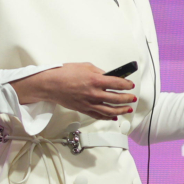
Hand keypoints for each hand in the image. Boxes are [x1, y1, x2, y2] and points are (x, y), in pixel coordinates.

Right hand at [11, 63, 135, 121]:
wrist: (50, 84)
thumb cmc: (65, 73)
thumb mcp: (86, 66)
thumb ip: (100, 72)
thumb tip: (109, 76)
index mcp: (96, 80)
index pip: (117, 84)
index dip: (127, 85)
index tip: (130, 85)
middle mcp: (94, 93)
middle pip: (116, 99)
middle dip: (127, 99)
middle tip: (133, 98)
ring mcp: (89, 103)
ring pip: (109, 110)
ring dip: (121, 110)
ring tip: (128, 109)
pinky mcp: (83, 109)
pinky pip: (98, 115)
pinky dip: (107, 117)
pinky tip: (113, 116)